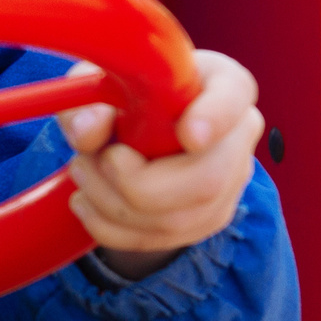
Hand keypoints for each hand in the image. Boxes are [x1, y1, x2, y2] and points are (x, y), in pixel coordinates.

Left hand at [56, 49, 262, 278]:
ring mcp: (228, 183)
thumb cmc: (120, 95)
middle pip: (207, 179)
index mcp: (219, 81)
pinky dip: (107, 226)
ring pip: (177, 219)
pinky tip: (87, 199)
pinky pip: (157, 239)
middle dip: (135, 181)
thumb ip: (87, 100)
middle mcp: (236, 134)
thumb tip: (89, 130)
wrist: (130, 132)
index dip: (215, 117)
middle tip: (99, 159)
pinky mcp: (207, 219)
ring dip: (110, 203)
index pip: (234, 92)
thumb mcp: (94, 83)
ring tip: (83, 170)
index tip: (187, 135)